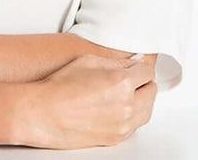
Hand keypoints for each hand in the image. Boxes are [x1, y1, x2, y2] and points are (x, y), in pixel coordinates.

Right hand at [21, 53, 156, 149]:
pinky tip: (118, 106)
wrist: (45, 113)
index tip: (136, 65)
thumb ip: (116, 61)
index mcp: (121, 82)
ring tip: (126, 92)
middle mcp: (127, 105)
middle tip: (132, 77)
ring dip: (141, 99)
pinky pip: (135, 125)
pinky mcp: (117, 138)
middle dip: (144, 82)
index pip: (147, 71)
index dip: (141, 65)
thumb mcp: (88, 61)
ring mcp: (123, 124)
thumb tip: (133, 63)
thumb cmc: (61, 86)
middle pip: (152, 91)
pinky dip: (132, 115)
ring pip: (147, 110)